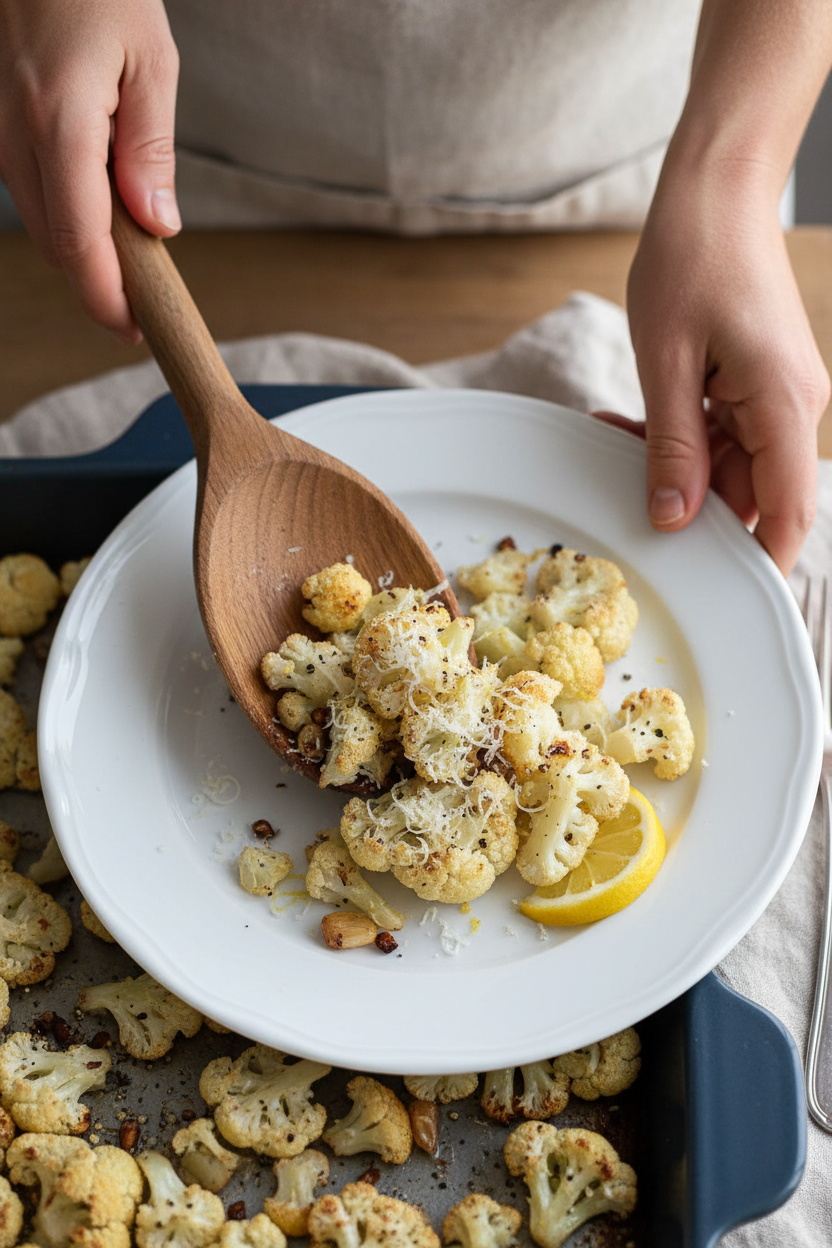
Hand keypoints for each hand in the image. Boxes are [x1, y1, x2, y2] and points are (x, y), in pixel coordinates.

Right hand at [0, 0, 179, 340]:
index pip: (80, 241)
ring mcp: (2, 136)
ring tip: (136, 259)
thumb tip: (158, 225)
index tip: (134, 327)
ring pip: (43, 227)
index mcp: (58, 124)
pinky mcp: (2, 133)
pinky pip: (37, 198)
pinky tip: (107, 215)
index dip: (106, 297)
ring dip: (86, 254)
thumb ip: (152, 149)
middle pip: (57, 246)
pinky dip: (71, 221)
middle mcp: (18, 137)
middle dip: (100, 286)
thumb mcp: (151, 62)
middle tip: (147, 304)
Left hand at [627, 167, 828, 574]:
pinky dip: (680, 438)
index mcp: (783, 403)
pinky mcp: (757, 381)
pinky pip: (722, 433)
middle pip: (753, 493)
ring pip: (731, 466)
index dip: (760, 562)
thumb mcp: (665, 362)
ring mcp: (777, 394)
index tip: (727, 599)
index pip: (788, 510)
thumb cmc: (692, 256)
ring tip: (620, 435)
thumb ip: (672, 448)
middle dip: (690, 503)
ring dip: (676, 466)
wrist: (715, 189)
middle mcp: (793, 405)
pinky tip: (634, 423)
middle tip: (627, 487)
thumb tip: (673, 517)